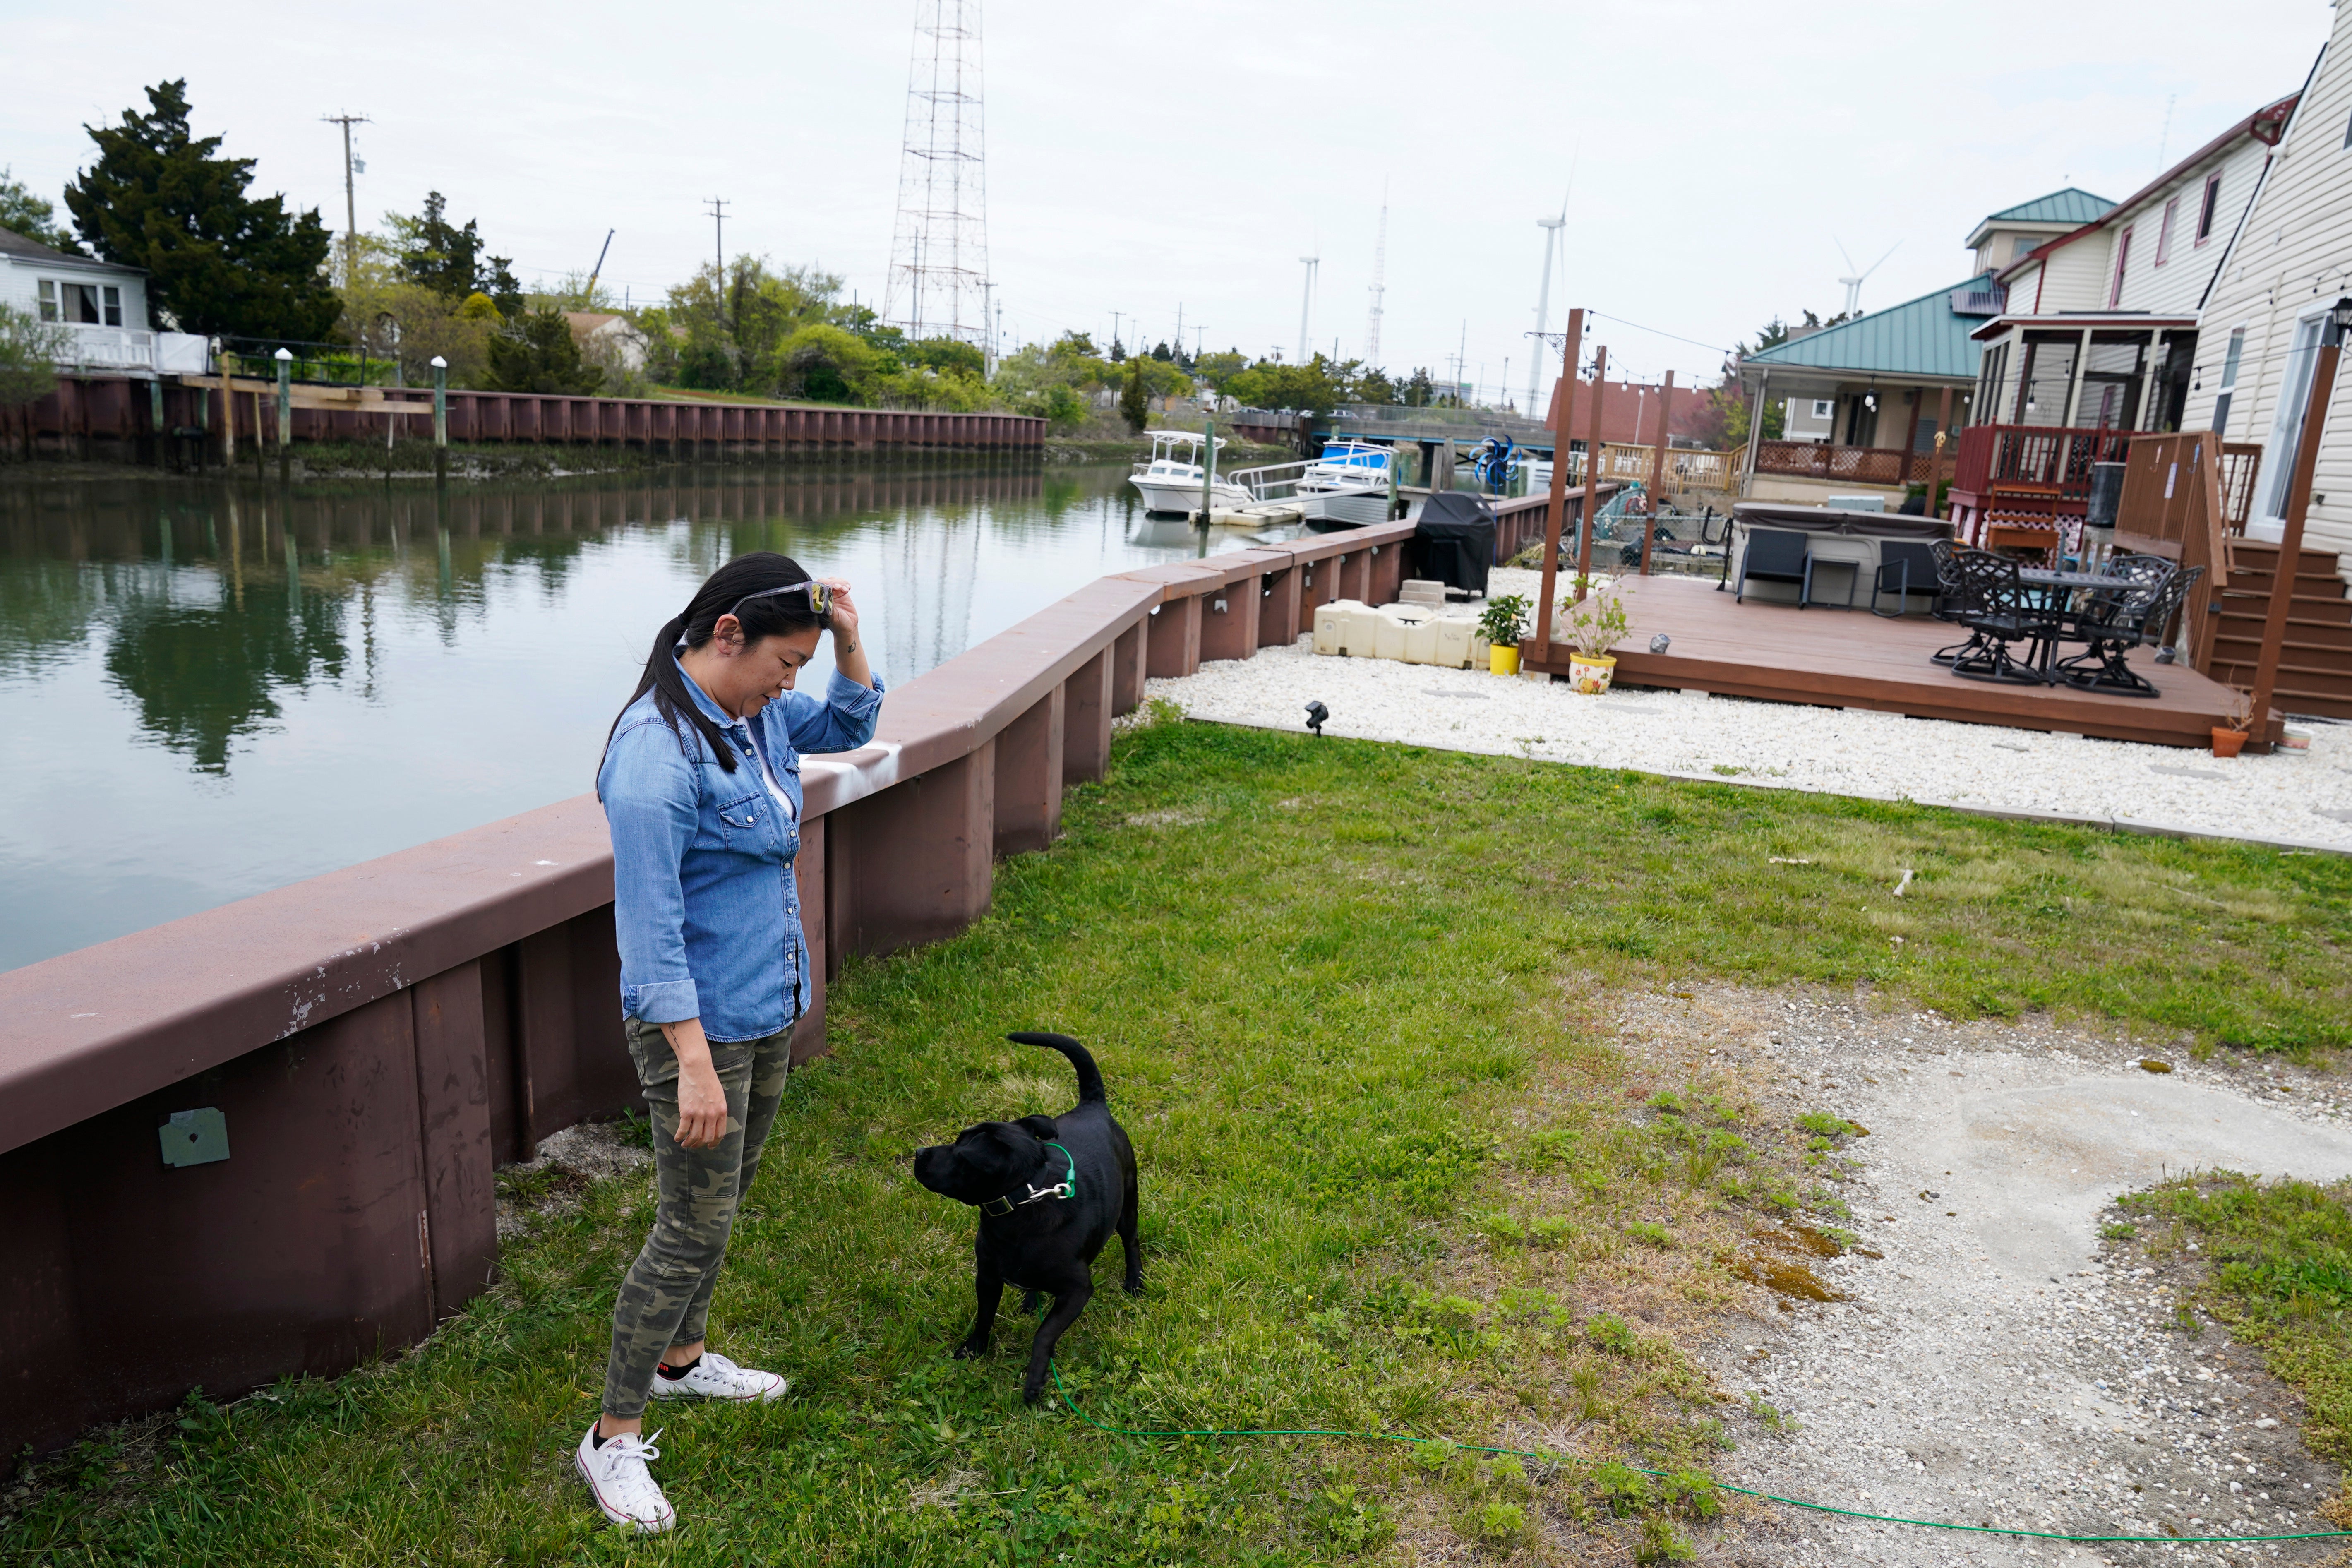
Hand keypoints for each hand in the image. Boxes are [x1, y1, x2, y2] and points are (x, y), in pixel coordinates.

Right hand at [659, 1017, 729, 1148]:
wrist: (697, 1068)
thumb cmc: (708, 1079)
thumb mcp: (719, 1096)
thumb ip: (717, 1109)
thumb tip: (713, 1122)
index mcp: (722, 1111)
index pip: (720, 1134)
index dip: (714, 1143)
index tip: (709, 1146)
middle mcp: (712, 1115)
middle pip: (707, 1138)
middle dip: (700, 1145)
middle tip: (694, 1145)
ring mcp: (699, 1114)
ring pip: (695, 1137)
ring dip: (689, 1143)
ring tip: (684, 1144)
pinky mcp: (686, 1111)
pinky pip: (683, 1130)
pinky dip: (679, 1136)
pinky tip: (677, 1138)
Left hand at [818, 577, 858, 650]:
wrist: (848, 627)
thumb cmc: (838, 624)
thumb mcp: (832, 616)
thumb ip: (829, 606)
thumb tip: (825, 595)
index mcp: (818, 600)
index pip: (817, 586)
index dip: (824, 584)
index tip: (831, 588)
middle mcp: (824, 595)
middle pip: (825, 581)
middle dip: (833, 582)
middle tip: (839, 587)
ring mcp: (833, 593)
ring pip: (834, 580)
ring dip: (840, 582)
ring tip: (845, 590)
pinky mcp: (842, 592)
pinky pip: (842, 583)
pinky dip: (845, 583)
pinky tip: (848, 589)